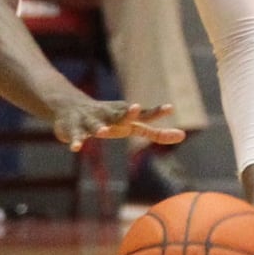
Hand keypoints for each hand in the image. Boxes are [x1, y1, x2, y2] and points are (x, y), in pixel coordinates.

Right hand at [52, 100, 185, 150]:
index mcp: (124, 117)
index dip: (155, 113)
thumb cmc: (109, 119)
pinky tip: (76, 148)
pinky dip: (76, 141)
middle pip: (120, 115)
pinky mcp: (74, 128)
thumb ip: (155, 133)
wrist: (71, 107)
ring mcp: (91, 121)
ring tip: (103, 131)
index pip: (143, 115)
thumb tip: (182, 136)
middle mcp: (110, 116)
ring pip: (96, 125)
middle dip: (127, 113)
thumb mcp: (132, 126)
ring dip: (99, 128)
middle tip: (135, 107)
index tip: (170, 108)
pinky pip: (76, 136)